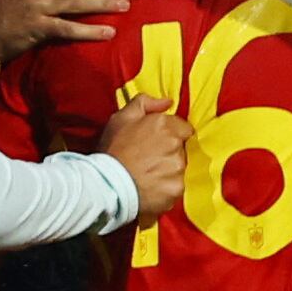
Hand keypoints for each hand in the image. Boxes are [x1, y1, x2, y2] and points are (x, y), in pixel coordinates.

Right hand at [97, 93, 189, 223]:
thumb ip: (145, 103)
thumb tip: (167, 102)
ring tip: (148, 174)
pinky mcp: (176, 189)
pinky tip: (151, 187)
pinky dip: (166, 188)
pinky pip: (176, 187)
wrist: (106, 184)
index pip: (184, 128)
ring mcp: (177, 169)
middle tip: (149, 159)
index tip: (158, 142)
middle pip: (182, 149)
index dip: (171, 135)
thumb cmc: (113, 150)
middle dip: (169, 152)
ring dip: (168, 170)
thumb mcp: (122, 118)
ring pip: (179, 168)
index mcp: (165, 125)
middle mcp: (175, 145)